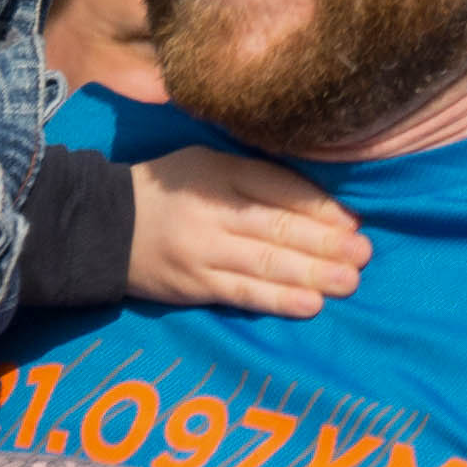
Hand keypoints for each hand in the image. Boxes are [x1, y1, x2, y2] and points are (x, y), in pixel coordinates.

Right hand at [125, 147, 368, 320]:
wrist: (103, 226)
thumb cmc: (169, 190)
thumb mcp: (206, 162)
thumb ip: (255, 175)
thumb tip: (318, 199)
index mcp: (219, 171)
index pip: (277, 187)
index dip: (319, 206)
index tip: (353, 221)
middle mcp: (212, 210)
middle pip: (276, 226)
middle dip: (325, 243)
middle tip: (363, 254)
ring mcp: (203, 252)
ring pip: (265, 263)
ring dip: (312, 274)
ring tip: (349, 281)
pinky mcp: (195, 285)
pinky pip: (243, 294)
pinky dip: (278, 301)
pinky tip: (310, 305)